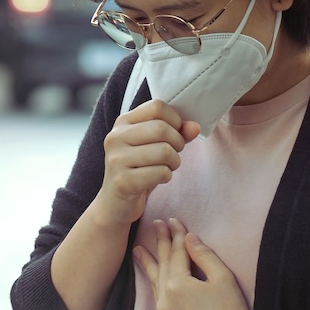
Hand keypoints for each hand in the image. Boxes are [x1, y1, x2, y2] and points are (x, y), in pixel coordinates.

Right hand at [92, 100, 201, 227]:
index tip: (174, 133)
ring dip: (174, 162)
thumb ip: (176, 132)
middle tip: (173, 155)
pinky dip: (166, 176)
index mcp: (122, 122)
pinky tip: (157, 179)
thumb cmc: (138, 169)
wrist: (115, 203)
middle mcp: (115, 138)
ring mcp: (116, 160)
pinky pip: (161, 173)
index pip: (157, 107)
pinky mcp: (123, 181)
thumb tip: (194, 127)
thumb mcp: (154, 145)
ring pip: (164, 151)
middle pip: (162, 128)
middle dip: (177, 143)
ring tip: (166, 167)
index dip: (175, 120)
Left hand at [134, 218, 262, 309]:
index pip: (177, 253)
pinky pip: (157, 298)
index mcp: (178, 284)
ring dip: (148, 263)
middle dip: (161, 242)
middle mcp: (165, 298)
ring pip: (155, 282)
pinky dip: (154, 284)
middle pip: (163, 264)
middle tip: (155, 224)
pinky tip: (153, 278)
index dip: (177, 234)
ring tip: (138, 249)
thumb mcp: (222, 278)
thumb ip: (204, 255)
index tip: (174, 219)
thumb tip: (189, 237)